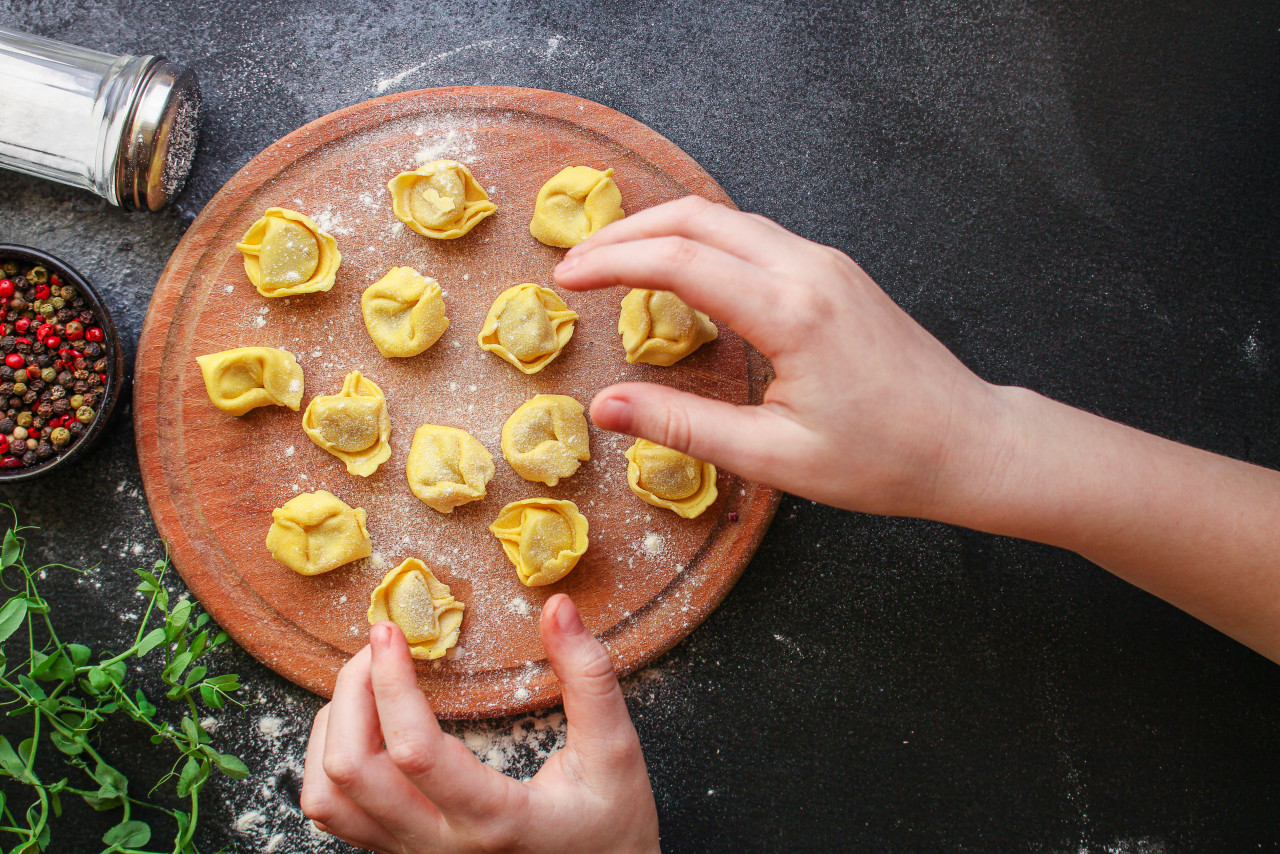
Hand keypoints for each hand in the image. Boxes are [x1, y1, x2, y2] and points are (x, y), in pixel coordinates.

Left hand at [301, 595, 659, 852]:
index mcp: (494, 819)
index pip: (414, 751)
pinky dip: (330, 760)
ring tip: (364, 681)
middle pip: (351, 772)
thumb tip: (558, 609)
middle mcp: (440, 846)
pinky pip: (337, 813)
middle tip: (381, 644)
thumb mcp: (615, 752)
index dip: (391, 684)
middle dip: (352, 691)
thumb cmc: (612, 829)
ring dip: (333, 728)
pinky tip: (362, 725)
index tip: (392, 634)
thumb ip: (589, 678)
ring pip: (329, 798)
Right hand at [553, 196, 1008, 518]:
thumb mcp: (774, 456)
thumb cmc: (883, 460)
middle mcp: (809, 269)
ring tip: (615, 260)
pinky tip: (681, 271)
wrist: (969, 443)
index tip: (566, 278)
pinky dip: (703, 241)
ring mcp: (826, 263)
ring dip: (664, 230)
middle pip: (698, 218)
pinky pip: (755, 235)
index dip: (613, 263)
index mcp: (791, 312)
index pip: (680, 261)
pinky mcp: (835, 272)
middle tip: (576, 260)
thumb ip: (683, 425)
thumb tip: (607, 407)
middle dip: (627, 232)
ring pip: (727, 218)